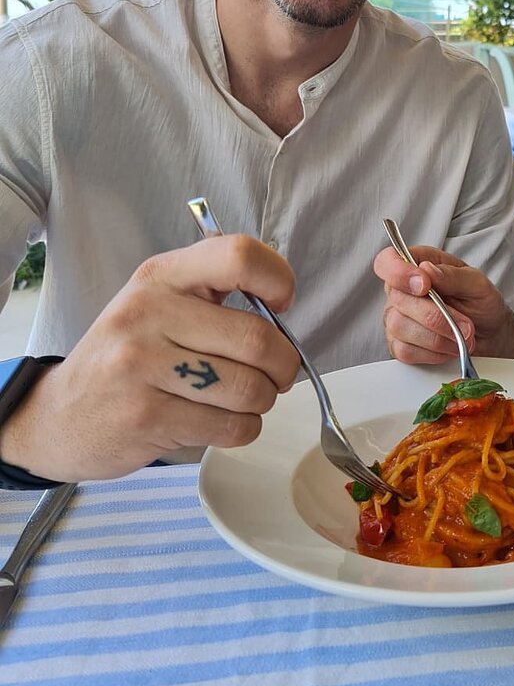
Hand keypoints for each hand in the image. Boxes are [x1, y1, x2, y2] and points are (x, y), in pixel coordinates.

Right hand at [0, 236, 300, 481]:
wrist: (58, 416)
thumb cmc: (126, 356)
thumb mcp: (157, 303)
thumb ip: (211, 292)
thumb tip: (282, 305)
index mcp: (160, 277)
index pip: (239, 256)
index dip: (277, 279)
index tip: (282, 303)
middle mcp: (149, 314)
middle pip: (257, 338)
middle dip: (283, 364)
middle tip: (277, 374)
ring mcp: (142, 366)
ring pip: (250, 388)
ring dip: (264, 400)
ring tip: (247, 399)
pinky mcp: (147, 417)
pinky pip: (231, 427)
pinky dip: (244, 429)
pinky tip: (224, 421)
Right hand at [374, 245, 510, 364]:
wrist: (489, 335)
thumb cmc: (480, 304)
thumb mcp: (477, 284)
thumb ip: (452, 275)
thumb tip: (427, 269)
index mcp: (417, 265)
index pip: (387, 261)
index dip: (398, 272)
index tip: (425, 286)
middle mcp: (402, 291)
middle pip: (398, 299)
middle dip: (435, 316)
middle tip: (465, 324)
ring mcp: (397, 318)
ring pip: (400, 327)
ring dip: (437, 337)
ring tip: (461, 338)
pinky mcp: (400, 345)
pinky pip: (405, 351)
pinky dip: (433, 353)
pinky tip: (449, 348)